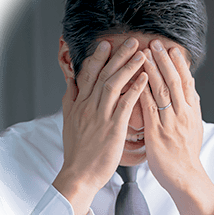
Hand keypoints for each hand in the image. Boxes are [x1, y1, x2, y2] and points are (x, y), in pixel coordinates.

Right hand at [59, 37, 147, 192]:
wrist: (79, 174)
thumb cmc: (77, 150)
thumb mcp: (68, 121)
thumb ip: (70, 99)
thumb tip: (71, 81)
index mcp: (78, 104)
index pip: (87, 74)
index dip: (97, 58)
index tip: (106, 44)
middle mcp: (88, 106)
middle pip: (103, 74)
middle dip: (117, 55)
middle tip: (130, 40)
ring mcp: (100, 116)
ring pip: (113, 84)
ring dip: (128, 67)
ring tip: (141, 53)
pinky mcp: (113, 128)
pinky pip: (125, 104)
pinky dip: (135, 89)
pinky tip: (145, 78)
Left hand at [139, 40, 203, 194]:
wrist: (185, 176)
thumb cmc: (187, 153)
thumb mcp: (195, 127)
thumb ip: (190, 108)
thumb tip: (189, 90)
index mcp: (192, 111)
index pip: (186, 82)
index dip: (179, 64)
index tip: (172, 50)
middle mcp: (183, 113)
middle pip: (174, 81)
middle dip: (165, 61)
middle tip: (156, 43)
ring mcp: (170, 122)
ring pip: (162, 90)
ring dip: (153, 70)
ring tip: (145, 54)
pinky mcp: (157, 133)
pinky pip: (149, 108)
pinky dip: (143, 91)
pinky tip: (136, 80)